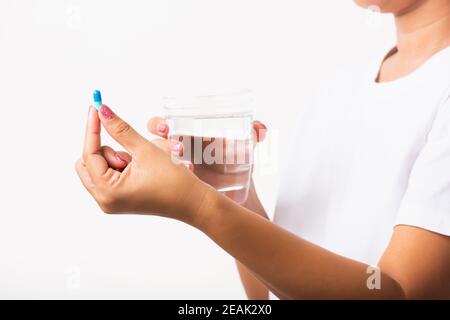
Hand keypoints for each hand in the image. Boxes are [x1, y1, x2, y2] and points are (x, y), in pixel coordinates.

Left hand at [75, 105, 211, 225]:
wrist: (192, 202)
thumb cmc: (174, 180)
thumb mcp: (145, 150)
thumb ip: (120, 129)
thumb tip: (102, 111)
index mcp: (107, 191)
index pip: (89, 153)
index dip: (92, 128)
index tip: (95, 107)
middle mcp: (104, 200)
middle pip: (88, 163)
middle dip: (105, 150)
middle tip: (128, 150)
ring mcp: (111, 201)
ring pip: (99, 167)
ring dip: (115, 158)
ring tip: (140, 163)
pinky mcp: (119, 199)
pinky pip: (109, 175)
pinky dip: (120, 166)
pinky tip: (140, 169)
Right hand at [146, 116, 266, 193]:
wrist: (238, 188)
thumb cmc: (235, 161)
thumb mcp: (244, 147)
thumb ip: (253, 134)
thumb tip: (261, 128)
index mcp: (184, 134)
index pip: (160, 125)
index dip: (159, 124)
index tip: (168, 128)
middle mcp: (173, 151)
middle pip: (152, 144)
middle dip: (160, 145)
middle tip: (179, 150)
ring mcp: (173, 171)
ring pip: (157, 165)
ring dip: (168, 165)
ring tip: (191, 169)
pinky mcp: (177, 186)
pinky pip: (166, 184)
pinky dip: (173, 182)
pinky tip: (190, 183)